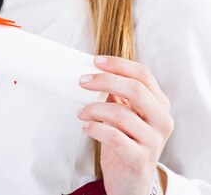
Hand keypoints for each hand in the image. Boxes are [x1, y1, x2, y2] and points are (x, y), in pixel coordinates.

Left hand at [77, 55, 173, 194]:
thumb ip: (117, 95)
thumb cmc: (126, 142)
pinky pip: (114, 137)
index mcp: (159, 104)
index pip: (143, 75)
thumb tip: (93, 72)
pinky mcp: (139, 159)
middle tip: (82, 82)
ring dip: (93, 109)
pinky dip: (95, 128)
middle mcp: (161, 121)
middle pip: (135, 89)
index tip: (96, 61)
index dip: (118, 64)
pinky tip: (86, 126)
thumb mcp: (124, 114)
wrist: (131, 181)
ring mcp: (153, 141)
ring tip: (81, 112)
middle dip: (104, 81)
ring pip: (121, 113)